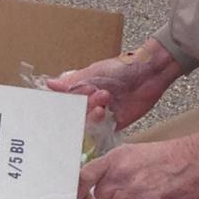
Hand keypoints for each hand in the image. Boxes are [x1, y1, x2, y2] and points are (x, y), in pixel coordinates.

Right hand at [45, 38, 183, 131]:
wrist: (149, 73)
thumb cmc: (122, 67)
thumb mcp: (93, 72)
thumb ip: (71, 83)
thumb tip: (48, 84)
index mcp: (81, 89)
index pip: (65, 102)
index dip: (63, 104)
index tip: (61, 104)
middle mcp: (89, 103)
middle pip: (75, 114)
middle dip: (81, 106)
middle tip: (91, 93)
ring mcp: (102, 113)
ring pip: (87, 123)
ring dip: (92, 113)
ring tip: (104, 98)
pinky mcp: (115, 122)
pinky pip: (102, 130)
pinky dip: (101, 125)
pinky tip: (104, 115)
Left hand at [78, 131, 198, 198]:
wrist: (198, 159)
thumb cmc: (171, 154)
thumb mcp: (136, 151)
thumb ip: (116, 166)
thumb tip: (102, 182)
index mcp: (116, 158)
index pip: (85, 176)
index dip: (76, 190)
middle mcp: (120, 174)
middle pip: (102, 196)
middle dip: (113, 196)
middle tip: (132, 189)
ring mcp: (132, 190)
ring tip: (146, 195)